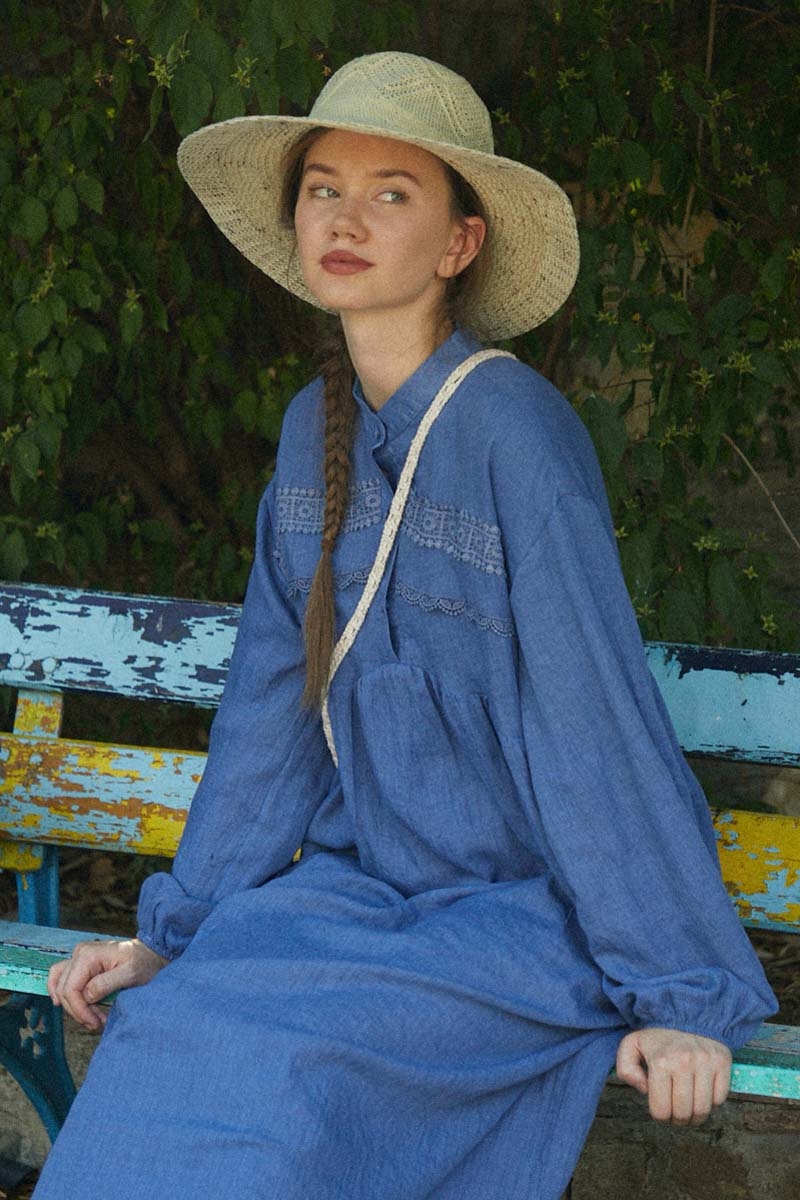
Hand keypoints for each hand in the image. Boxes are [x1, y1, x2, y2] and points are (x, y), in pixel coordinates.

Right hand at [47, 938, 167, 1031]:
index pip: (70, 989)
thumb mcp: (130, 974)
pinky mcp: (81, 964)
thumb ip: (106, 984)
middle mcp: (79, 954)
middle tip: (97, 1022)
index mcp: (88, 955)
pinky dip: (66, 996)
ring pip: (61, 987)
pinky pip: (63, 980)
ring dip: (73, 1007)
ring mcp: (79, 958)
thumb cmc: (144, 962)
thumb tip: (86, 996)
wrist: (151, 954)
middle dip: (79, 1011)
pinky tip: (72, 1007)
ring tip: (93, 1017)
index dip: (79, 1010)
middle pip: (64, 991)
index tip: (95, 1023)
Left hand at [616, 1027, 731, 1124]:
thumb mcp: (631, 1046)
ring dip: (695, 1116)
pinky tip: (701, 1091)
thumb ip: (626, 1070)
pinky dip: (711, 1101)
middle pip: (684, 1114)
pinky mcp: (722, 1061)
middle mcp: (685, 1062)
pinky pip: (720, 1098)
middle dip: (678, 1120)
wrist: (684, 1011)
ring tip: (688, 1107)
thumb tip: (645, 1090)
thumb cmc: (657, 1035)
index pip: (661, 1111)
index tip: (661, 1110)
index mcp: (660, 1062)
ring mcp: (706, 1062)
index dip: (660, 1117)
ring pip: (703, 1110)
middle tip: (675, 1113)